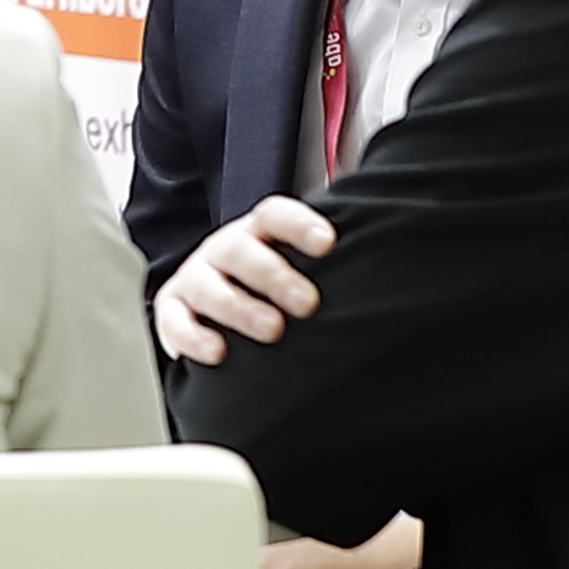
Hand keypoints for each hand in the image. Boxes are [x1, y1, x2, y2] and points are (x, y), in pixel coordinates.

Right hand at [155, 193, 337, 365]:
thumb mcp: (296, 271)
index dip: (299, 225)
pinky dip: (193, 337)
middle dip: (275, 275)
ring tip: (272, 330)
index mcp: (258, 234)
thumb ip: (331, 271)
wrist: (212, 309)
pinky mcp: (172, 312)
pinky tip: (218, 352)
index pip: (275, 215)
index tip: (328, 244)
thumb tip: (396, 281)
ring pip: (209, 285)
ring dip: (240, 307)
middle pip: (242, 250)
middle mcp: (225, 251)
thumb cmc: (271, 294)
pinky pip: (175, 322)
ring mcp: (196, 279)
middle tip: (307, 303)